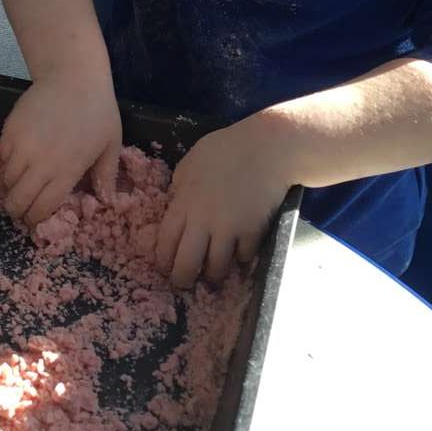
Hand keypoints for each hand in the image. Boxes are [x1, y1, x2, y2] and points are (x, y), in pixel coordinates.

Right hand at [0, 69, 121, 225]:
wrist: (73, 75)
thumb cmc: (97, 110)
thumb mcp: (110, 144)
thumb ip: (106, 175)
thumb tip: (107, 201)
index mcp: (66, 170)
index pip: (41, 208)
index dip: (35, 219)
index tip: (36, 218)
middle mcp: (40, 162)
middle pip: (16, 200)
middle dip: (17, 209)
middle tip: (22, 206)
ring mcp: (21, 145)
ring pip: (6, 180)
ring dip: (13, 184)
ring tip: (24, 178)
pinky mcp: (9, 130)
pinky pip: (1, 157)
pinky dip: (8, 161)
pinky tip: (21, 155)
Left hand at [156, 114, 291, 287]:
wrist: (268, 147)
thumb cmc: (227, 148)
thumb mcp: (191, 161)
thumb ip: (180, 185)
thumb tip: (176, 201)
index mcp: (184, 203)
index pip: (165, 242)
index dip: (163, 261)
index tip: (164, 268)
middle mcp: (203, 221)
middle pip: (186, 264)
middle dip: (182, 279)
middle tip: (184, 283)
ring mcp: (229, 229)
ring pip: (216, 268)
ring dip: (214, 274)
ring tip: (214, 274)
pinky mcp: (253, 232)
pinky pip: (243, 257)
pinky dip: (240, 258)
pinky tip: (239, 253)